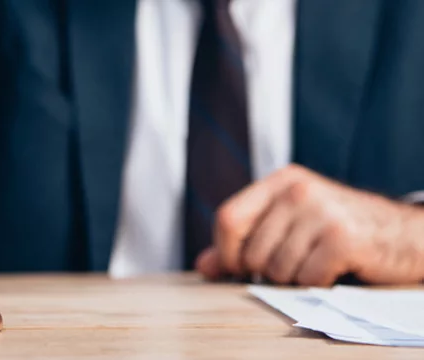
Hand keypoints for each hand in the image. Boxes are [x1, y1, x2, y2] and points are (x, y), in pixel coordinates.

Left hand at [195, 164, 423, 285]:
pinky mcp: (343, 238)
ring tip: (316, 262)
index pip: (227, 218)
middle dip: (265, 271)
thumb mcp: (288, 225)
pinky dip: (318, 284)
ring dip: (294, 278)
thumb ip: (243, 243)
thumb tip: (205, 266)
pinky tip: (335, 268)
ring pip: (277, 270)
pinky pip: (307, 280)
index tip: (240, 266)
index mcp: (280, 181)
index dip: (227, 251)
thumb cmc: (338, 231)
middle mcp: (298, 190)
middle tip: (294, 263)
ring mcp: (322, 212)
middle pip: (251, 252)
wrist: (403, 235)